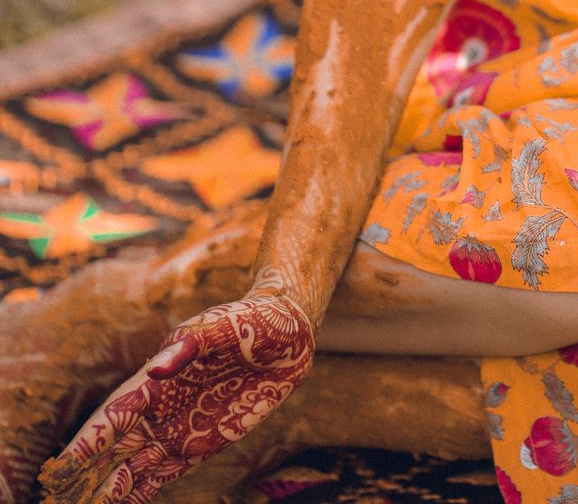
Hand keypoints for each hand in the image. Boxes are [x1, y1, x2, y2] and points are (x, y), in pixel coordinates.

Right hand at [38, 288, 314, 503]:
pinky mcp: (199, 443)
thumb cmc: (252, 319)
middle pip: (114, 447)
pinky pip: (161, 474)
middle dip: (87, 474)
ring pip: (132, 466)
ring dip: (107, 489)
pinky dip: (138, 493)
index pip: (114, 415)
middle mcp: (161, 406)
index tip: (62, 467)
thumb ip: (188, 346)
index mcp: (159, 377)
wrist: (290, 332)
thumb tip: (155, 372)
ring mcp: (178, 427)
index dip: (88, 442)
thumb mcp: (222, 327)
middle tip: (60, 499)